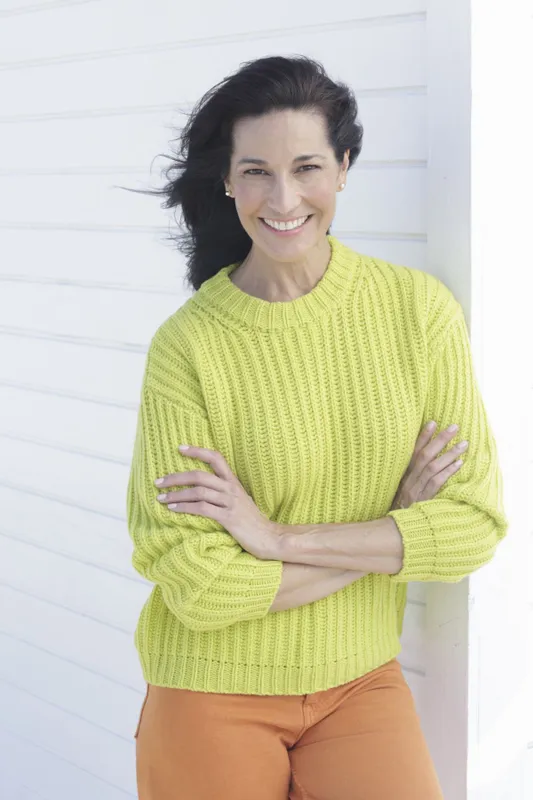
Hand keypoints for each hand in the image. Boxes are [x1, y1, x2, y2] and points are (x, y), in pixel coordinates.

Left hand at [154, 445, 282, 558]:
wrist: (268, 537)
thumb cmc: (251, 521)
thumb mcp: (239, 500)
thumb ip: (224, 492)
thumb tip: (202, 488)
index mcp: (233, 481)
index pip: (216, 458)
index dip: (198, 451)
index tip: (180, 448)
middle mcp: (231, 488)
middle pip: (199, 475)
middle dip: (176, 477)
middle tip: (158, 482)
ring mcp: (230, 502)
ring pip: (198, 492)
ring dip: (176, 494)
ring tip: (161, 498)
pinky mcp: (228, 517)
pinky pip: (202, 509)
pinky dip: (185, 508)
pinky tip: (173, 510)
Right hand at [390, 422, 467, 510]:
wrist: (397, 532)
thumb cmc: (402, 512)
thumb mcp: (401, 494)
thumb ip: (412, 480)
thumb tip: (426, 464)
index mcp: (402, 477)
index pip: (412, 452)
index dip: (422, 437)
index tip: (433, 422)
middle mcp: (408, 481)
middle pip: (424, 455)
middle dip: (439, 440)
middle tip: (454, 427)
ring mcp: (415, 491)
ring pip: (432, 467)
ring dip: (449, 453)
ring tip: (463, 444)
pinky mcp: (424, 500)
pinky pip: (436, 482)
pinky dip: (448, 471)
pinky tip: (459, 463)